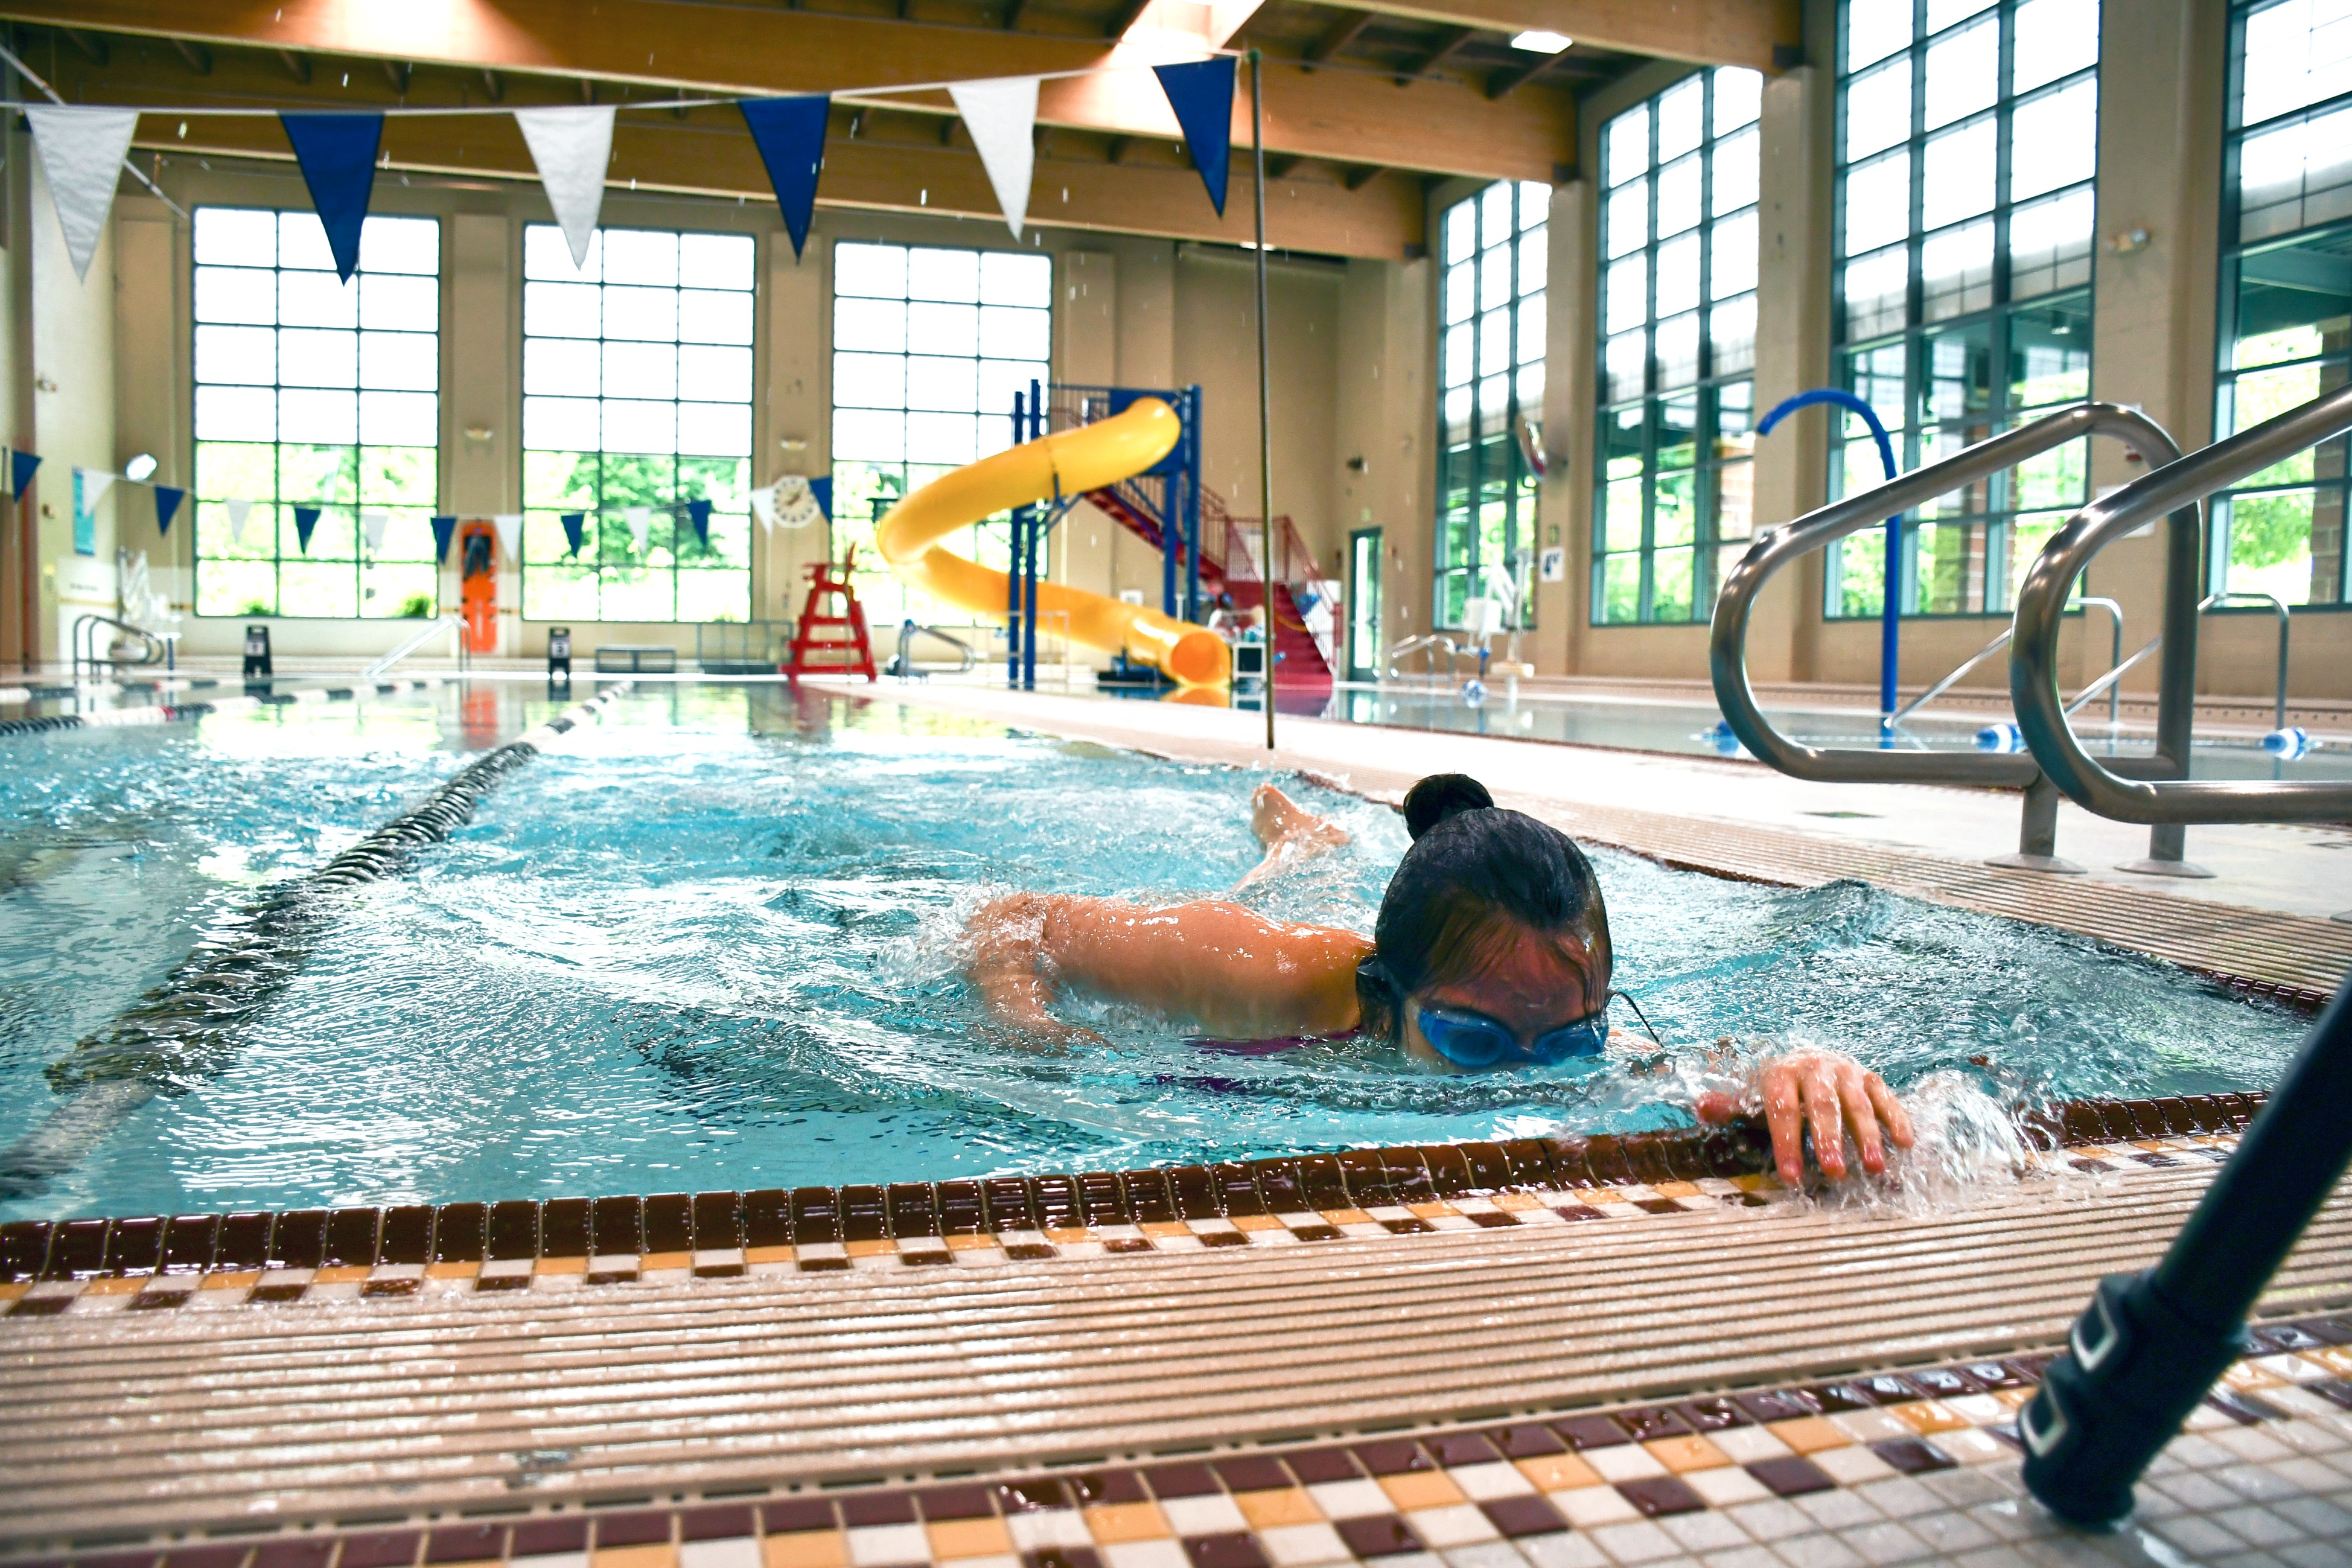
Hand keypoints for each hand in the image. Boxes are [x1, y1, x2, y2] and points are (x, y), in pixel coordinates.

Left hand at [1694, 1049, 1913, 1186]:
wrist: (1811, 1058)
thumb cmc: (1779, 1090)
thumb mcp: (1752, 1096)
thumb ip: (1730, 1106)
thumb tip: (1701, 1107)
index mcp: (1781, 1073)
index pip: (1783, 1110)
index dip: (1786, 1143)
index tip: (1791, 1176)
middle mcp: (1816, 1068)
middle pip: (1823, 1105)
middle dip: (1829, 1139)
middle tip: (1834, 1171)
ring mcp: (1847, 1072)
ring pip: (1858, 1104)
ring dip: (1867, 1136)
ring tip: (1874, 1168)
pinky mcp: (1872, 1078)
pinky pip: (1887, 1098)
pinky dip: (1897, 1120)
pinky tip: (1904, 1145)